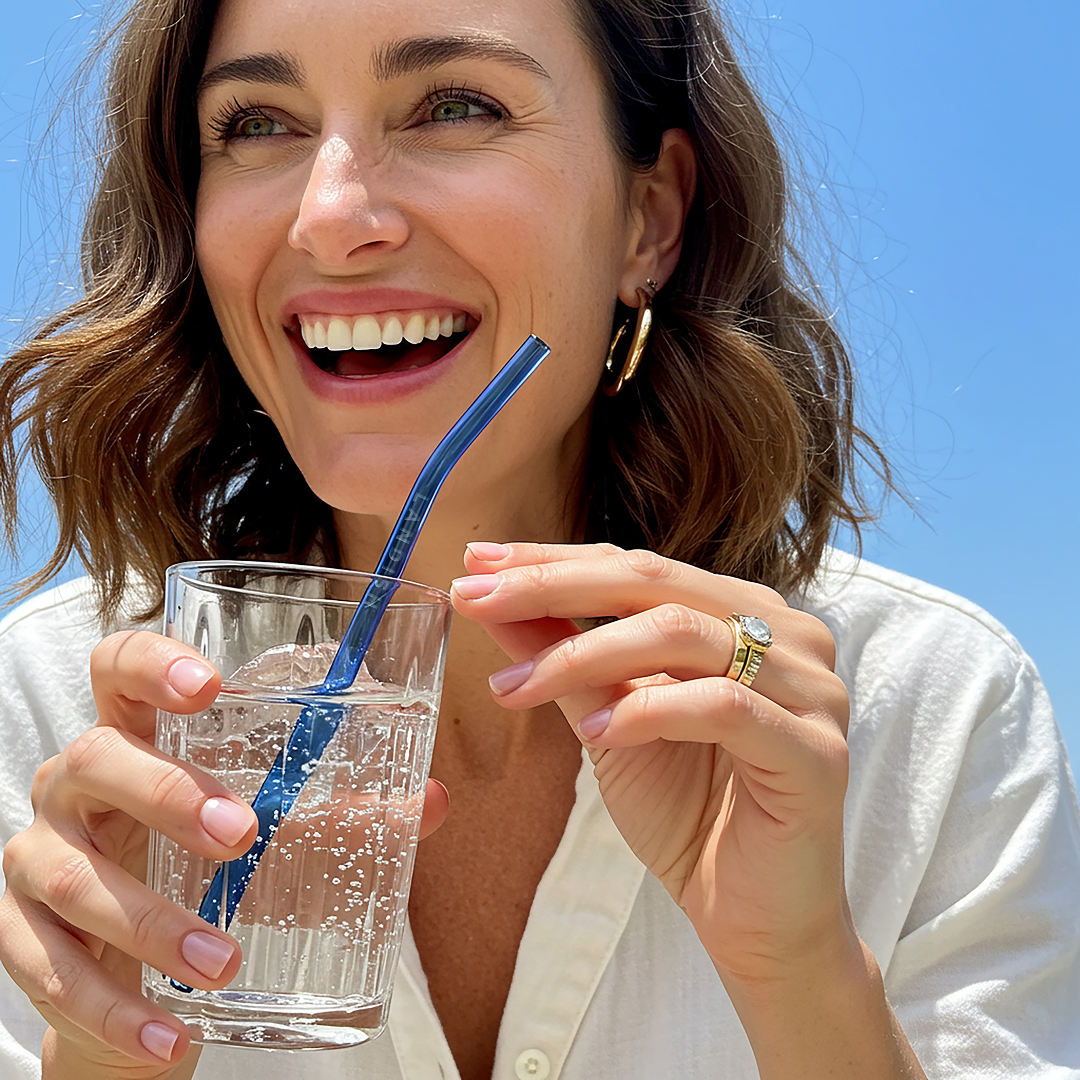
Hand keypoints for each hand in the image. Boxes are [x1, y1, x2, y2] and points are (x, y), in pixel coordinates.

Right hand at [0, 630, 449, 1077]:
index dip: (154, 663)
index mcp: (134, 733)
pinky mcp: (19, 937)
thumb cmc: (204, 865)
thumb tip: (433, 801)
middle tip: (245, 833)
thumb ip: (345, 811)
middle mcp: (74, 783)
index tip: (210, 684)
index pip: (117, 666)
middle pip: (94, 758)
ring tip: (222, 962)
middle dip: (168, 793)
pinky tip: (173, 1037)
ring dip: (152, 921)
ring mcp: (38, 855)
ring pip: (75, 874)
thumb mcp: (269, 828)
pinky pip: (50, 970)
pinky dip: (117, 1008)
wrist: (131, 962)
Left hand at [450, 542, 852, 991]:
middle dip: (554, 587)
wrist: (751, 918)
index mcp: (741, 614)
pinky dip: (648, 712)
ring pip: (682, 635)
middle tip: (479, 599)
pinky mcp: (818, 751)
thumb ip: (564, 655)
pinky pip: (724, 707)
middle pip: (656, 584)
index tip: (477, 564)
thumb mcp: (608, 718)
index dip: (553, 562)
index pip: (637, 566)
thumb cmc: (686, 812)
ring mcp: (811, 688)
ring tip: (517, 688)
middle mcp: (786, 635)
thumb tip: (493, 596)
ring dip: (584, 655)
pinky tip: (596, 732)